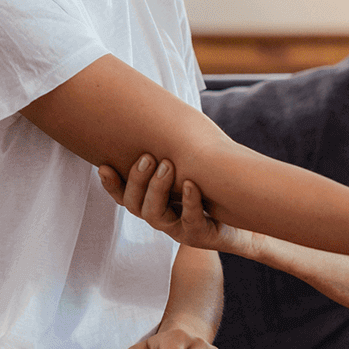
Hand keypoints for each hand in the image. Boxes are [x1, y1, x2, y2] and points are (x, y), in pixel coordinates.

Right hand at [99, 157, 254, 256]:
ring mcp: (178, 230)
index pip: (124, 196)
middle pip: (134, 205)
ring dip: (158, 189)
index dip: (111, 184)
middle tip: (148, 156)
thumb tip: (157, 112)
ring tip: (167, 166)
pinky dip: (189, 202)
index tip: (103, 166)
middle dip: (137, 179)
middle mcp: (161, 218)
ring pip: (155, 216)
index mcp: (154, 203)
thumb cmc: (212, 190)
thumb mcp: (189, 171)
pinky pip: (190, 222)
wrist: (244, 220)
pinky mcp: (200, 236)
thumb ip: (170, 154)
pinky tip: (191, 184)